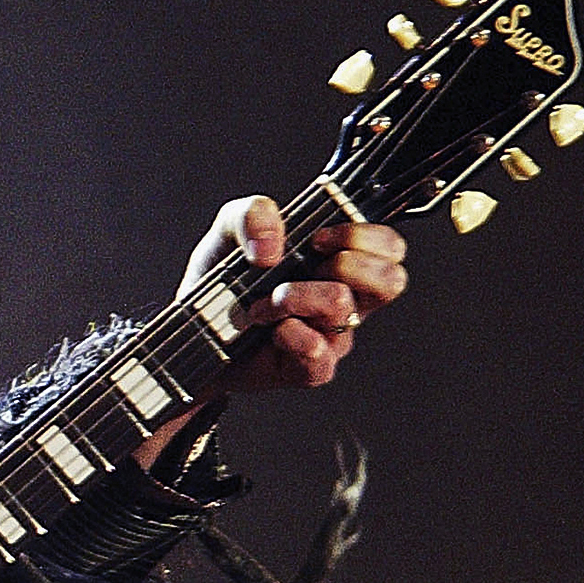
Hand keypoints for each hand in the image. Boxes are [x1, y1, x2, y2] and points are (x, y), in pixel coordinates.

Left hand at [179, 194, 408, 394]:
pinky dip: (288, 334)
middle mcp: (345, 298)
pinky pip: (318, 352)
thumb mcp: (229, 230)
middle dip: (344, 264)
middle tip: (304, 266)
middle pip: (391, 280)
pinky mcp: (311, 368)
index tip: (318, 238)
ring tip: (262, 302)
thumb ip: (253, 214)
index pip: (390, 247)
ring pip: (341, 307)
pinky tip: (268, 329)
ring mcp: (332, 336)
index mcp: (339, 260)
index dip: (364, 236)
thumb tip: (272, 246)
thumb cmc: (224, 279)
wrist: (193, 327)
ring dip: (293, 296)